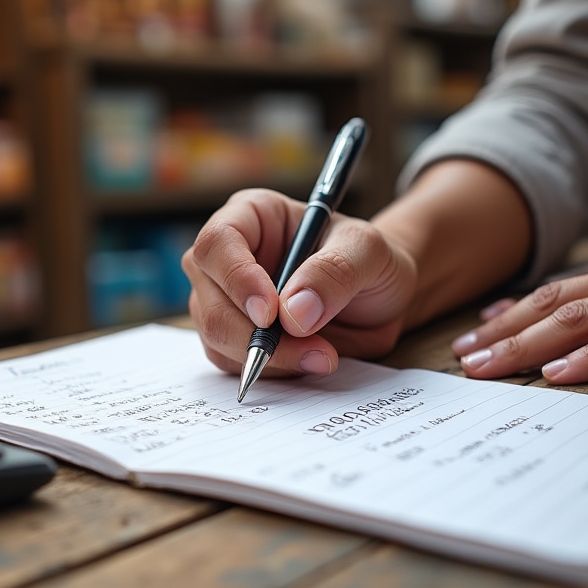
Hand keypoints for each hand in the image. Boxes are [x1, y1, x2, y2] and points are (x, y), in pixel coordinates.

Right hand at [181, 188, 417, 377]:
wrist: (379, 299)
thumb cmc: (369, 260)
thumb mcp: (369, 252)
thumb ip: (335, 272)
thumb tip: (293, 312)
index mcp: (251, 216)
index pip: (217, 243)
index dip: (237, 279)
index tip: (270, 313)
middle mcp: (227, 257)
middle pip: (208, 299)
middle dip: (255, 335)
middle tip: (313, 350)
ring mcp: (224, 299)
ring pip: (216, 336)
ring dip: (267, 358)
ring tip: (322, 356)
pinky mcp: (233, 337)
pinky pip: (232, 362)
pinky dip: (269, 371)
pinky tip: (307, 361)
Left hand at [451, 245, 587, 382]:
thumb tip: (558, 338)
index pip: (553, 291)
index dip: (508, 314)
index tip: (471, 335)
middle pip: (552, 304)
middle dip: (502, 332)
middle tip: (462, 359)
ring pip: (578, 318)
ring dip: (527, 345)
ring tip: (489, 369)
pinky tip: (559, 376)